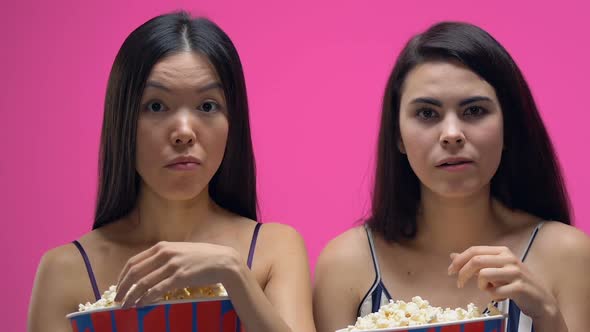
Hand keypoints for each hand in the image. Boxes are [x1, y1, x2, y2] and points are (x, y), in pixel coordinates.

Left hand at [114, 241, 238, 307]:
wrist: (223, 261)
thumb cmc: (202, 257)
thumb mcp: (179, 251)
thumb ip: (164, 257)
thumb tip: (147, 271)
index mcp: (162, 246)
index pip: (134, 262)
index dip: (122, 276)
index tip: (119, 286)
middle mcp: (164, 254)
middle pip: (135, 272)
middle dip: (123, 287)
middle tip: (118, 299)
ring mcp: (172, 265)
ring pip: (143, 283)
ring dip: (132, 296)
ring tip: (126, 306)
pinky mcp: (180, 277)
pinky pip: (157, 290)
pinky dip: (146, 299)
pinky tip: (141, 305)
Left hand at [448, 246, 558, 320]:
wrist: (540, 300)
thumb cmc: (514, 282)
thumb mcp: (495, 269)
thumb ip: (475, 262)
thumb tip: (452, 255)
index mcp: (502, 251)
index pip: (474, 250)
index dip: (459, 260)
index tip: (450, 271)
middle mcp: (509, 258)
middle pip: (476, 260)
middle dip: (463, 273)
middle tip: (459, 284)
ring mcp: (516, 272)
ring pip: (484, 275)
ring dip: (481, 286)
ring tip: (489, 289)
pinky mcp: (519, 287)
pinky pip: (495, 291)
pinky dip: (492, 295)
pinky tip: (501, 295)